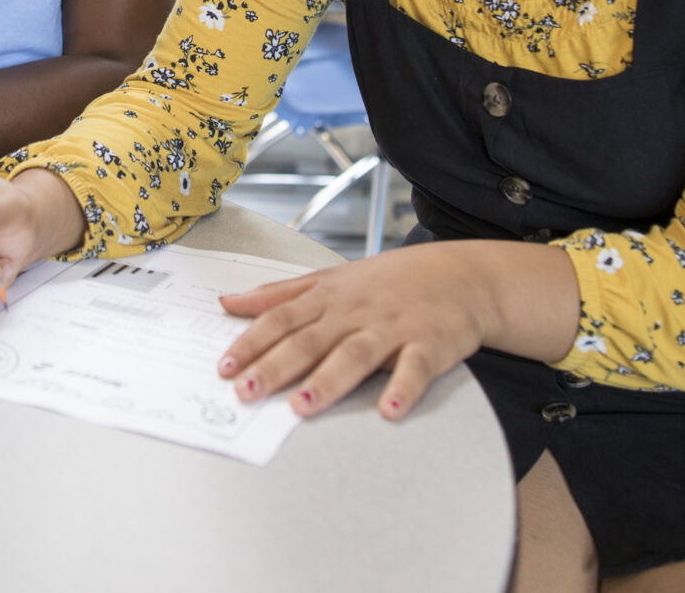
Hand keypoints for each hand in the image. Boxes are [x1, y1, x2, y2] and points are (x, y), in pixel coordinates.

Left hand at [217, 245, 493, 421]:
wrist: (461, 274)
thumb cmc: (389, 281)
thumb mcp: (331, 279)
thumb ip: (279, 294)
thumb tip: (228, 302)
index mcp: (328, 297)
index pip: (281, 319)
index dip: (251, 343)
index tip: (224, 368)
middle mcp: (355, 311)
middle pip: (310, 340)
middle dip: (276, 366)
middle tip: (247, 392)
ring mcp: (393, 327)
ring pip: (356, 354)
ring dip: (329, 380)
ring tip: (302, 405)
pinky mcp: (430, 344)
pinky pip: (415, 368)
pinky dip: (403, 388)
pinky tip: (389, 410)